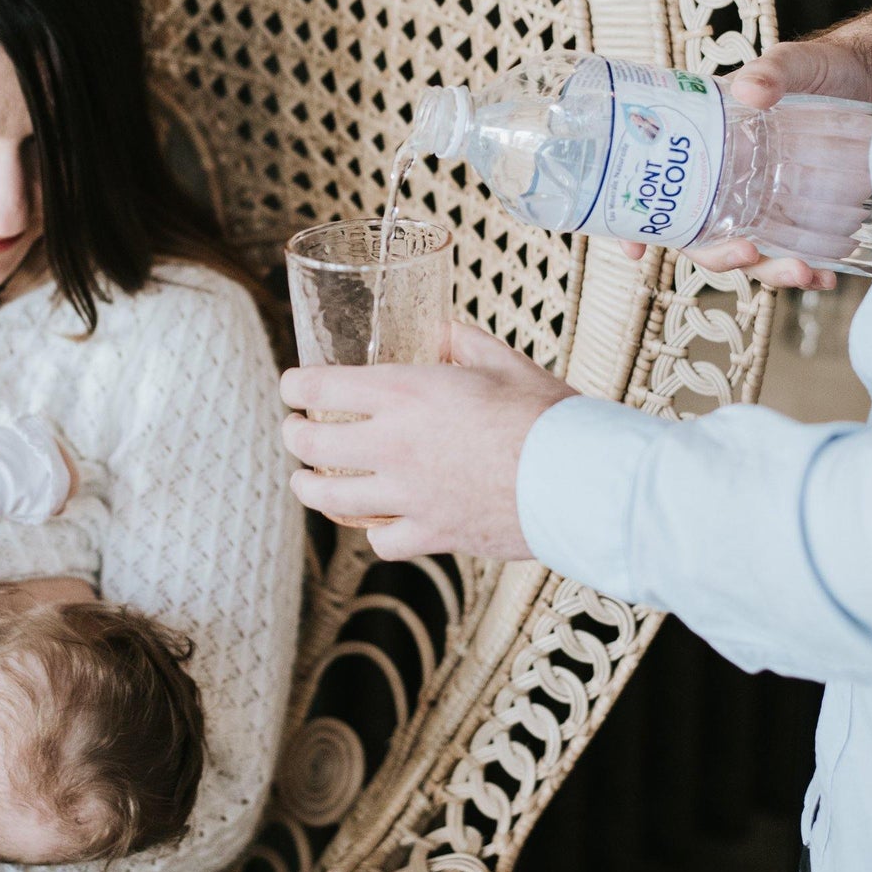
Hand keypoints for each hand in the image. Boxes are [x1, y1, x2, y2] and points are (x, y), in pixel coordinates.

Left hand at [280, 321, 575, 559]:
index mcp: (404, 393)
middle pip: (310, 445)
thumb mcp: (501, 360)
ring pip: (330, 500)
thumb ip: (460, 341)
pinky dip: (373, 531)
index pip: (318, 387)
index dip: (294, 386)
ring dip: (309, 488)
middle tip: (295, 432)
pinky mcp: (431, 534)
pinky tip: (375, 522)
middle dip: (293, 436)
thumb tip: (440, 331)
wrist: (579, 479)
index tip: (293, 387)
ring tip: (306, 483)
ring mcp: (407, 495)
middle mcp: (393, 445)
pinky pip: (381, 541)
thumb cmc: (547, 416)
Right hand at [622, 7, 871, 289]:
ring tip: (802, 273)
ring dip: (769, 272)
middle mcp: (731, 181)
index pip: (660, 189)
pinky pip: (795, 252)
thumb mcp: (800, 61)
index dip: (637, 225)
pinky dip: (807, 270)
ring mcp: (768, 202)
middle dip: (718, 256)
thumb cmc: (832, 65)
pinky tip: (824, 277)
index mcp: (709, 145)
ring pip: (750, 250)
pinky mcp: (807, 215)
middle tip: (746, 253)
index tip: (632, 251)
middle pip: (703, 234)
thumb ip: (775, 70)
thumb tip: (747, 91)